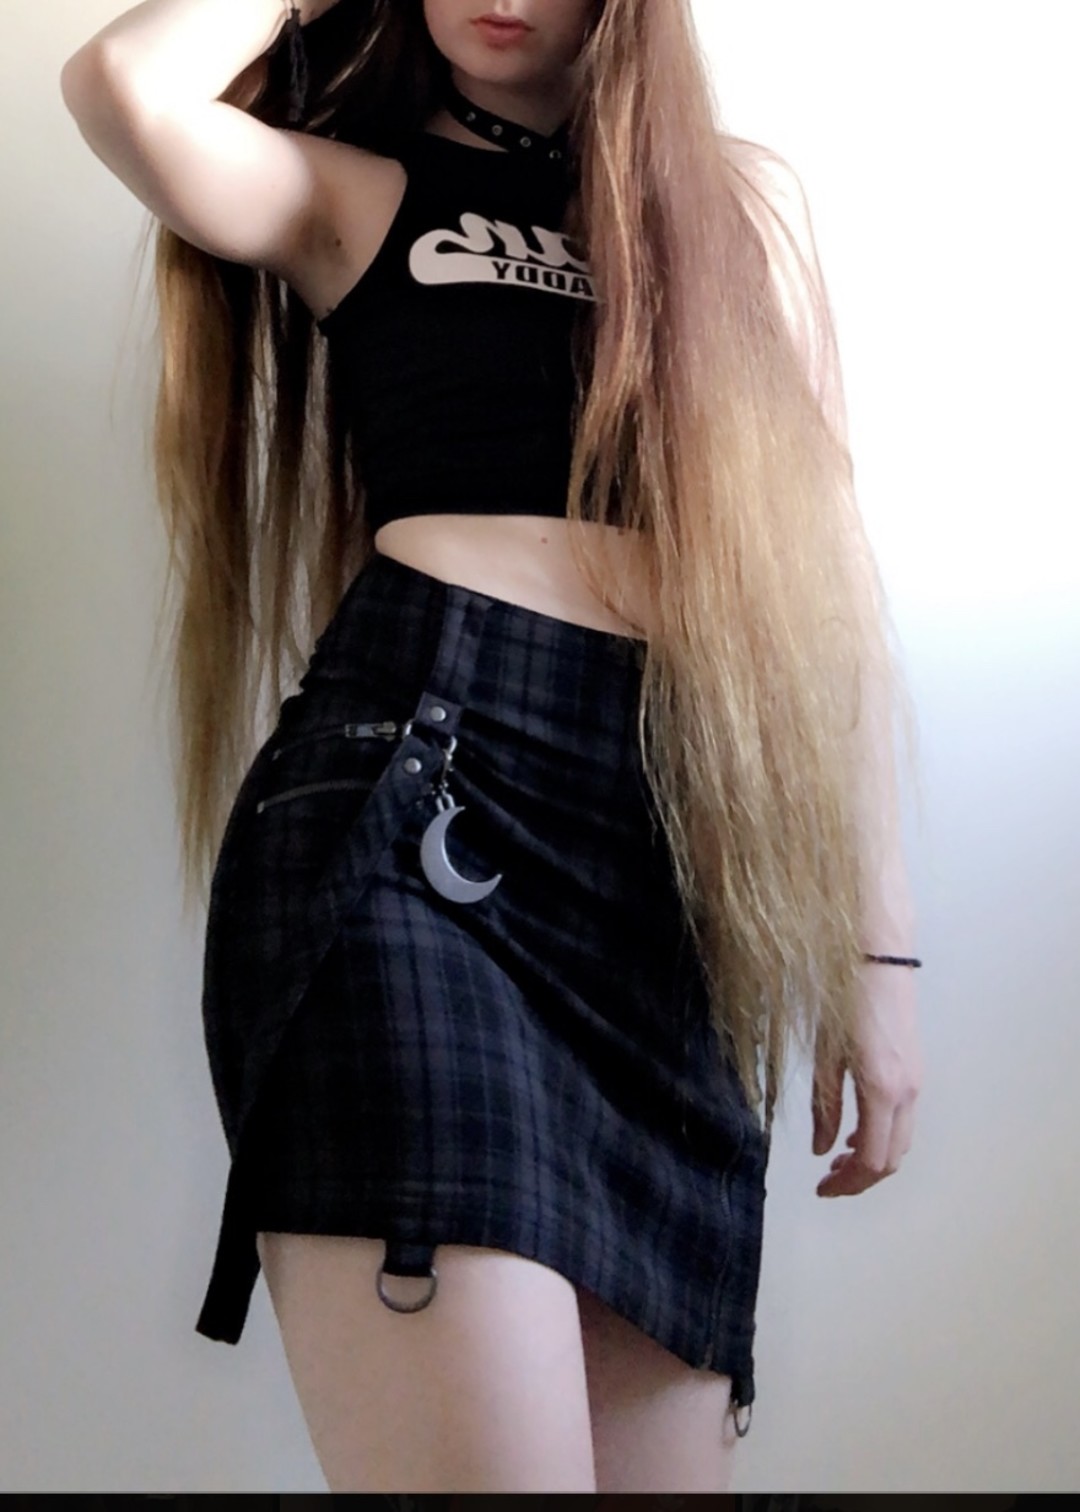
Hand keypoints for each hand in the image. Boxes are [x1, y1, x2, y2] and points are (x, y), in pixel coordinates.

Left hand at [811, 960, 922, 1195]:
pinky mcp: (916, 1071)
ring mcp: (916, 1082)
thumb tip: (821, 1149)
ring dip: (873, 1159)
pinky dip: (883, 1137)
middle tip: (827, 1181)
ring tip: (838, 1160)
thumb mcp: (825, 1056)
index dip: (848, 1184)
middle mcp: (907, 1092)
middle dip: (861, 1179)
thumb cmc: (843, 1000)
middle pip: (892, 1158)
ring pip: (902, 1141)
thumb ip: (825, 1107)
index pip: (873, 1160)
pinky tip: (857, 1132)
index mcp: (882, 1090)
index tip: (822, 1189)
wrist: (878, 959)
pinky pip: (904, 1119)